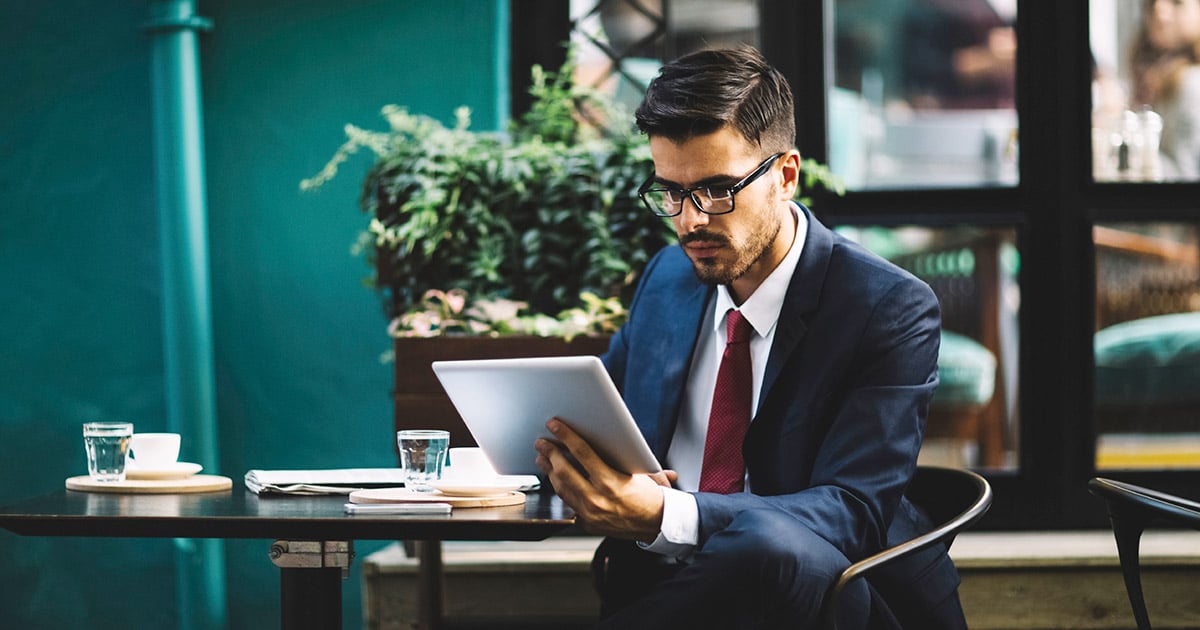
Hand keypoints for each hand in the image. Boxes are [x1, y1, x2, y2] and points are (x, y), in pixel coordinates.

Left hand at [534, 417, 675, 541]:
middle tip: (541, 442)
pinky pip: (567, 502)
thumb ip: (622, 455)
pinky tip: (555, 478)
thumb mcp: (639, 470)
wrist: (659, 525)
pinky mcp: (587, 522)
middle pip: (564, 470)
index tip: (554, 425)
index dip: (565, 436)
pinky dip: (560, 487)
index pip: (582, 452)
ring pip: (561, 487)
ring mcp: (590, 513)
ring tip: (543, 457)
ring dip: (549, 470)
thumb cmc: (651, 496)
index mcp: (611, 482)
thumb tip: (608, 432)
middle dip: (549, 452)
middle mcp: (597, 499)